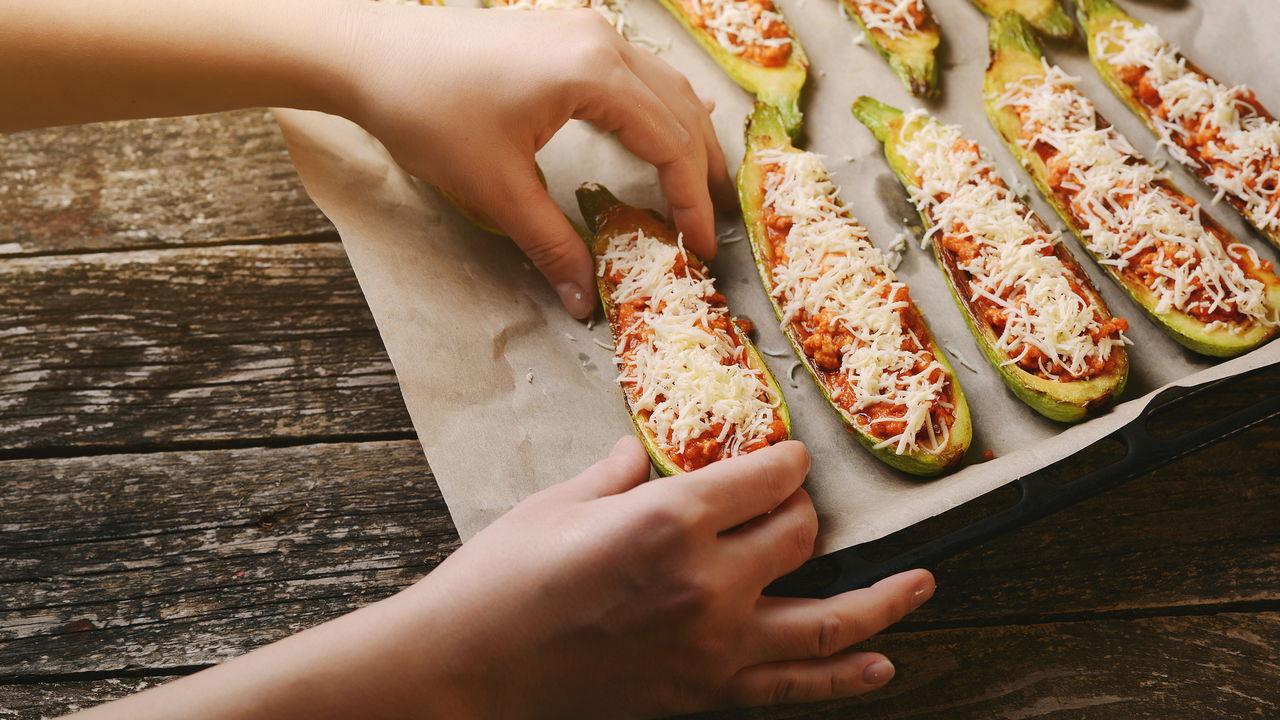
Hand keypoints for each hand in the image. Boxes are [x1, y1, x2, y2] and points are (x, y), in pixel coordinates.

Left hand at [337, 5, 733, 316]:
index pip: (669, 142)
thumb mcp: (495, 187)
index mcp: (594, 72)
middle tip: (717, 222)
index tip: (702, 244)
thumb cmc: (427, 110)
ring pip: (663, 87)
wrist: (369, 55)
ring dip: (687, 136)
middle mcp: (602, 42)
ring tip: (705, 183)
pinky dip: (662, 106)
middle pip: (678, 111)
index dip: (690, 199)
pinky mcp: (566, 34)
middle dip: (702, 170)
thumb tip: (584, 297)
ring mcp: (585, 31)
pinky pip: (636, 72)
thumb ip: (550, 241)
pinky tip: (677, 119)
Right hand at [396, 437, 934, 716]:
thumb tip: (653, 450)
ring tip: (924, 582)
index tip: (783, 457)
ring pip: (827, 620)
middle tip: (789, 505)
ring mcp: (712, 646)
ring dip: (885, 600)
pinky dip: (846, 678)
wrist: (467, 670)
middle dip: (802, 512)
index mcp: (670, 518)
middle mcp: (707, 581)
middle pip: (799, 535)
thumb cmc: (501, 577)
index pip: (767, 478)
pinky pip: (795, 687)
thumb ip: (623, 471)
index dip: (783, 461)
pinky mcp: (703, 692)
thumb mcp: (560, 501)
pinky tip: (882, 665)